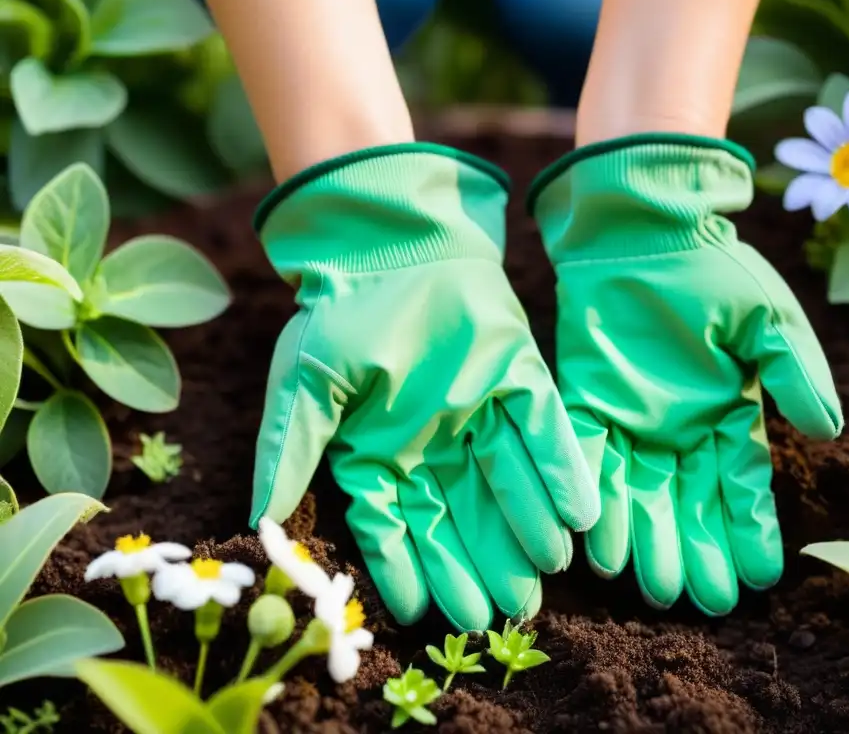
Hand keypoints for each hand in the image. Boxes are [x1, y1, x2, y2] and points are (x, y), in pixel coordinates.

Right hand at [252, 145, 598, 630]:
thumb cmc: (338, 313)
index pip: (394, 526)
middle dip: (476, 568)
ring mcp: (481, 414)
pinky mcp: (521, 380)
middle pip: (459, 520)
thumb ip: (287, 453)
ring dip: (525, 532)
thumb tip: (262, 521)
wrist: (386, 243)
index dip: (406, 569)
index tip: (422, 612)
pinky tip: (578, 517)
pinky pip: (547, 434)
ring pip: (508, 487)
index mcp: (381, 452)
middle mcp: (435, 444)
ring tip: (539, 582)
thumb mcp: (305, 386)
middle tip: (497, 614)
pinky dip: (561, 473)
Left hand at [531, 135, 841, 614]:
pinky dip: (594, 499)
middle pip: (689, 501)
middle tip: (703, 599)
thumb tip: (827, 430)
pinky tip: (600, 544)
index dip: (751, 527)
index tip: (761, 574)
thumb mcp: (768, 318)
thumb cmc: (711, 268)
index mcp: (727, 412)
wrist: (642, 229)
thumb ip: (797, 372)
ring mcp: (629, 418)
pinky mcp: (583, 403)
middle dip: (698, 550)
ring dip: (647, 540)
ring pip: (639, 494)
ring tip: (656, 587)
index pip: (742, 482)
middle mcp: (678, 427)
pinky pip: (588, 459)